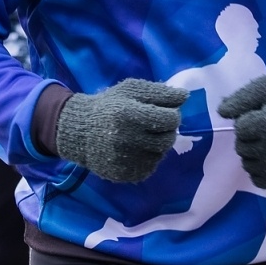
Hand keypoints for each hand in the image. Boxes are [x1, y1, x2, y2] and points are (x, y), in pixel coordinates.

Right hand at [56, 79, 188, 183]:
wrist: (80, 131)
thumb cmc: (109, 105)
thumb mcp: (131, 89)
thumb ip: (159, 92)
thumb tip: (185, 96)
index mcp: (129, 114)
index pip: (170, 119)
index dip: (173, 115)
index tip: (164, 112)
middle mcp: (127, 139)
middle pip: (168, 139)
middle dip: (167, 131)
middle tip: (155, 126)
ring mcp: (125, 160)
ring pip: (160, 155)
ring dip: (158, 145)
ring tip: (144, 136)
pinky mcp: (123, 174)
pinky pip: (149, 168)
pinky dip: (148, 158)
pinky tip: (136, 149)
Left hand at [218, 76, 265, 189]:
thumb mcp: (264, 89)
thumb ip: (241, 97)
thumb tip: (221, 111)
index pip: (240, 128)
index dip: (246, 121)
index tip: (259, 117)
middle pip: (241, 148)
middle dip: (247, 139)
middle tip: (263, 131)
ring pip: (247, 165)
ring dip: (251, 155)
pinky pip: (256, 180)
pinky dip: (258, 170)